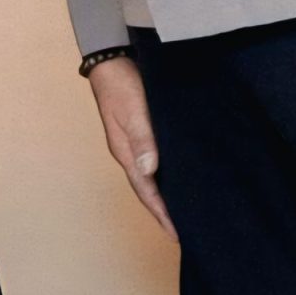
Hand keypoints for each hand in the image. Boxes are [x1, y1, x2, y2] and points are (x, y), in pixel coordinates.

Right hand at [88, 57, 176, 239]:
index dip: (161, 213)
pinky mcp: (143, 133)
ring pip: (152, 177)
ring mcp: (135, 143)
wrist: (111, 61)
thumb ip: (142, 139)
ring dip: (166, 196)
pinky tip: (178, 178)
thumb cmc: (122, 85)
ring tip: (184, 212)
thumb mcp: (133, 111)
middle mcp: (129, 152)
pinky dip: (166, 176)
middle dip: (164, 212)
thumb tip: (150, 170)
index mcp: (125, 152)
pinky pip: (156, 162)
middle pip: (147, 189)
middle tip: (184, 232)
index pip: (145, 190)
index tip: (177, 233)